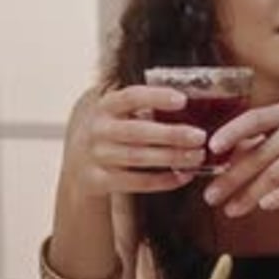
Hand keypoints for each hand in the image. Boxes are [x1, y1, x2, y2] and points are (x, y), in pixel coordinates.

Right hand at [61, 85, 206, 196]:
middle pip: (138, 131)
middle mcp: (98, 129)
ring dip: (172, 158)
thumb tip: (195, 105)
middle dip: (171, 134)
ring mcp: (96, 156)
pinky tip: (184, 176)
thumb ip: (146, 109)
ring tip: (198, 156)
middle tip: (200, 136)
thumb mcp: (120, 115)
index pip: (131, 96)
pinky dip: (162, 180)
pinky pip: (135, 182)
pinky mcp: (98, 180)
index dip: (156, 97)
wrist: (78, 164)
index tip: (183, 100)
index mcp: (105, 106)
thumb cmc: (114, 133)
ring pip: (138, 157)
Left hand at [203, 103, 278, 215]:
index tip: (212, 147)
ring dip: (252, 193)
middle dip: (233, 178)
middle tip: (210, 197)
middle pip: (261, 154)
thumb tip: (218, 163)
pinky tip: (265, 206)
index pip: (254, 118)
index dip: (232, 131)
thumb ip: (255, 148)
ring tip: (232, 209)